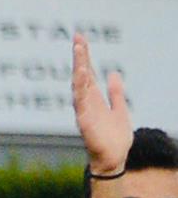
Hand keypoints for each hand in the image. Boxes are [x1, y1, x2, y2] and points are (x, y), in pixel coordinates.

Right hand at [74, 32, 134, 175]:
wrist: (113, 159)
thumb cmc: (114, 138)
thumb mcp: (120, 109)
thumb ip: (116, 92)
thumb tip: (115, 74)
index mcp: (95, 98)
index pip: (88, 73)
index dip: (84, 56)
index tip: (80, 39)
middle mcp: (87, 102)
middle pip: (82, 74)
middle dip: (80, 56)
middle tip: (78, 37)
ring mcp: (84, 109)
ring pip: (79, 84)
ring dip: (79, 66)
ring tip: (79, 49)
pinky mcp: (85, 119)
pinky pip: (81, 100)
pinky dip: (80, 86)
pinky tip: (81, 72)